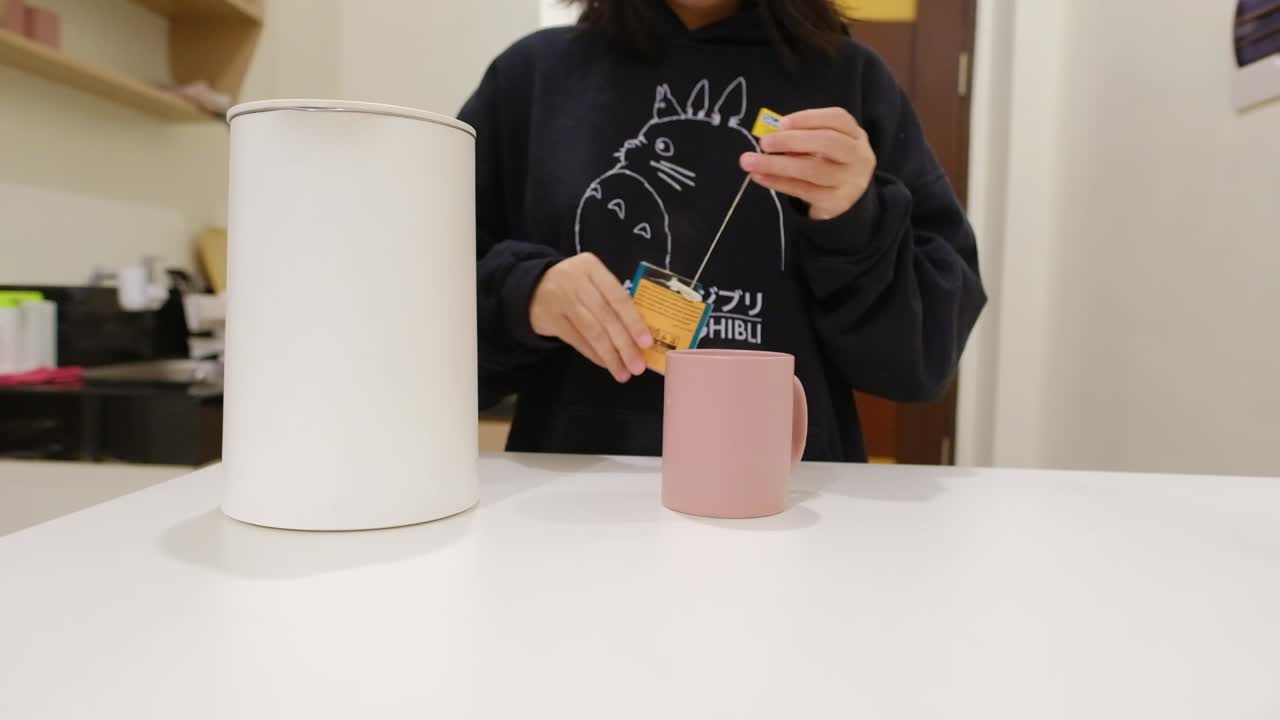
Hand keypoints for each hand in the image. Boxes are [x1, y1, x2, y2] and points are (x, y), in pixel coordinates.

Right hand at [530, 253, 653, 382]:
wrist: (532, 288)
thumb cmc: (575, 286)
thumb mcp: (593, 281)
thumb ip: (613, 299)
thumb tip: (640, 335)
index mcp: (592, 266)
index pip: (618, 296)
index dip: (634, 321)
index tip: (647, 343)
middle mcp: (575, 280)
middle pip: (606, 316)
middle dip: (625, 344)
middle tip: (638, 366)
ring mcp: (560, 299)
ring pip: (592, 331)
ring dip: (610, 355)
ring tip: (624, 373)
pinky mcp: (550, 318)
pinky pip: (577, 340)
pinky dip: (594, 354)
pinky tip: (606, 364)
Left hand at [739, 108, 876, 220]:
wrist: (847, 199)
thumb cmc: (830, 163)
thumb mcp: (824, 145)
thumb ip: (803, 137)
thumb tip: (770, 134)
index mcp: (855, 135)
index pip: (838, 119)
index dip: (808, 118)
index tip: (781, 123)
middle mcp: (858, 156)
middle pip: (828, 142)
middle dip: (792, 140)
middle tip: (764, 143)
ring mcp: (849, 181)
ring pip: (813, 170)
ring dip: (777, 164)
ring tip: (750, 162)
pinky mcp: (835, 202)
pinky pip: (803, 190)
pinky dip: (778, 182)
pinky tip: (760, 176)